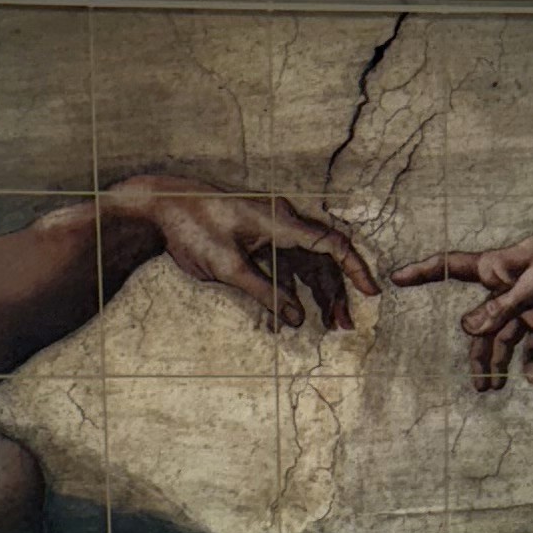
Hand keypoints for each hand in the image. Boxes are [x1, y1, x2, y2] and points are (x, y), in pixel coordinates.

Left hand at [109, 174, 378, 331]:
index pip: (332, 244)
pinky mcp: (258, 236)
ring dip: (317, 293)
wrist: (160, 206)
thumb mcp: (228, 268)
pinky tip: (292, 315)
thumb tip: (299, 320)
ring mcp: (270, 227)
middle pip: (323, 257)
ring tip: (326, 325)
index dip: (356, 269)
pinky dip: (292, 288)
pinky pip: (285, 263)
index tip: (372, 293)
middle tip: (343, 326)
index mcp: (281, 220)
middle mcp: (282, 220)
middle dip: (337, 292)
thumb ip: (266, 294)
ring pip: (306, 262)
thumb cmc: (192, 229)